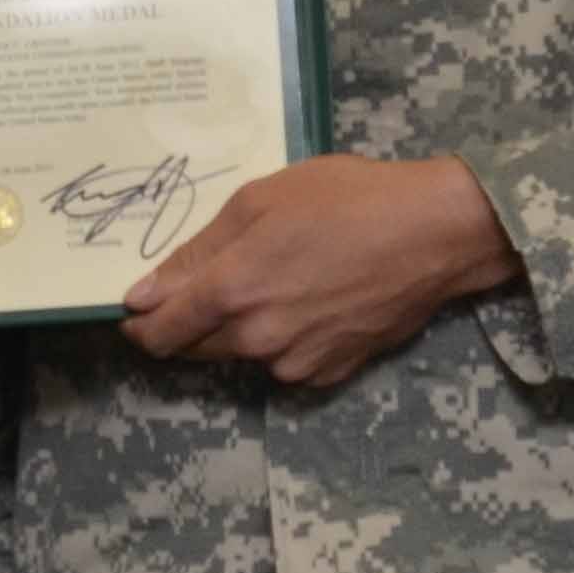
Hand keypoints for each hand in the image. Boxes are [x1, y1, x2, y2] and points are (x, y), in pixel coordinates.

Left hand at [118, 154, 523, 389]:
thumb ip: (196, 253)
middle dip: (186, 323)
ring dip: (237, 329)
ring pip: (240, 355)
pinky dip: (281, 339)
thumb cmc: (346, 200)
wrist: (435, 232)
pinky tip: (307, 299)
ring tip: (274, 278)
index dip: (140, 323)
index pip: (158, 334)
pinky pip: (284, 362)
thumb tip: (143, 294)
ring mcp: (296, 362)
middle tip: (210, 281)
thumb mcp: (259, 202)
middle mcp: (256, 339)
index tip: (138, 308)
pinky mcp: (331, 372)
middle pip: (192, 348)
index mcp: (230, 292)